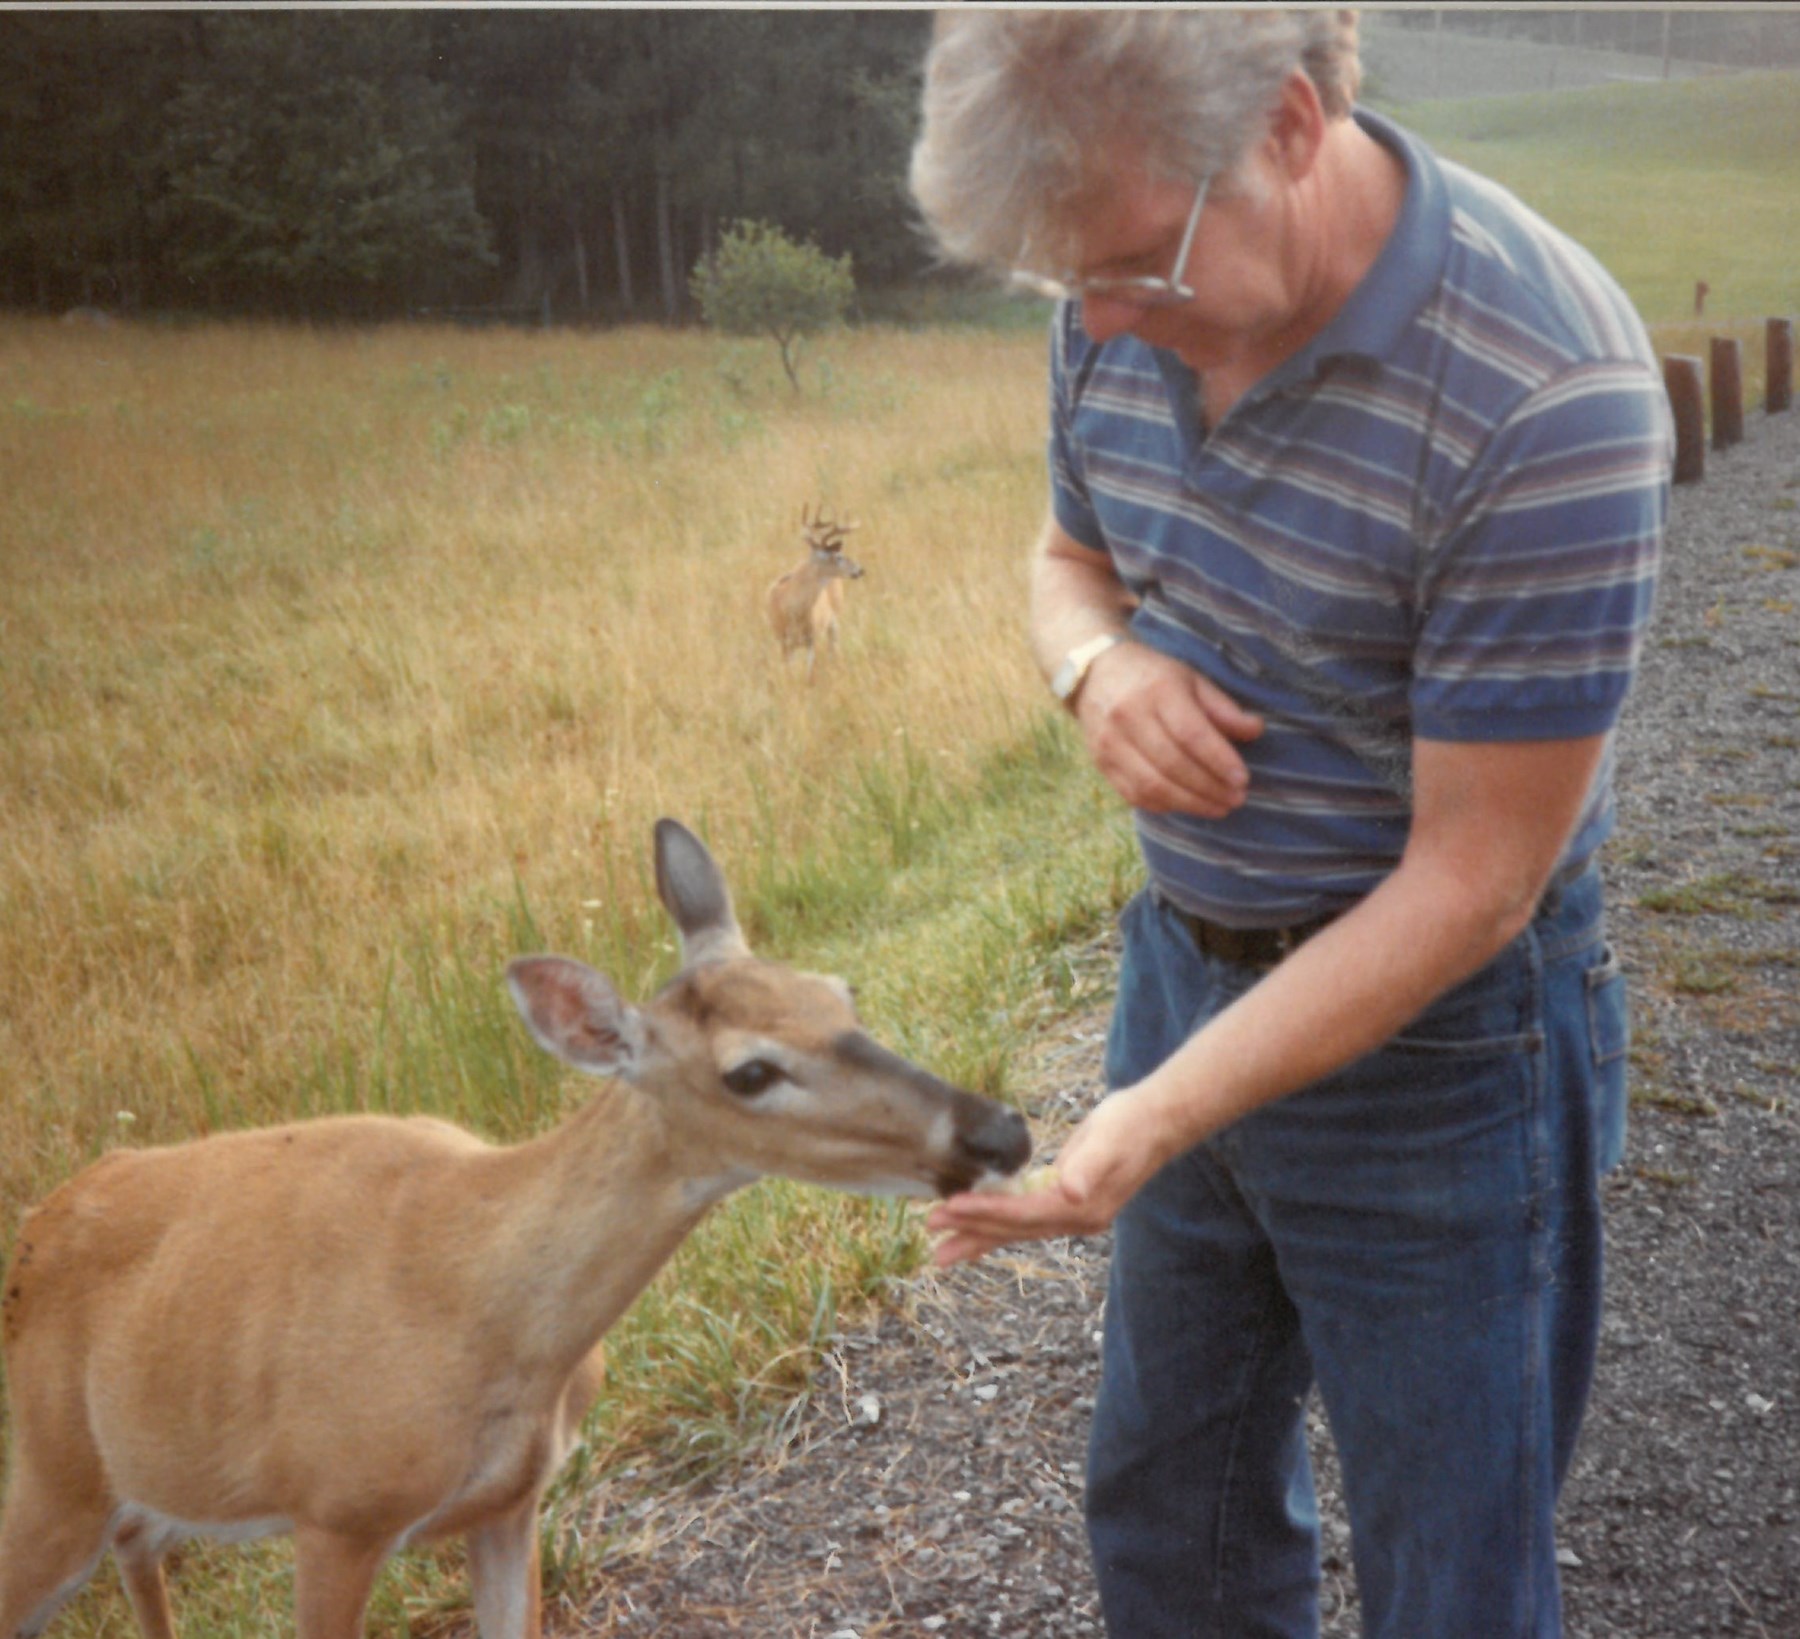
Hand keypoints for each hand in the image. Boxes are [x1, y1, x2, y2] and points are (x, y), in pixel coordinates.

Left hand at [925, 1086, 1185, 1265]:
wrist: (1157, 1122)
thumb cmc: (1131, 1126)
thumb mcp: (1110, 1141)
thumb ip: (1089, 1167)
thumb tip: (1070, 1191)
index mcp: (1082, 1209)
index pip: (1023, 1215)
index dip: (986, 1211)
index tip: (951, 1207)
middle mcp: (1074, 1219)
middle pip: (1013, 1230)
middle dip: (972, 1231)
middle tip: (931, 1232)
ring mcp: (1071, 1214)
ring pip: (1015, 1230)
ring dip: (979, 1236)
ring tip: (942, 1250)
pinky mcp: (1065, 1200)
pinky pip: (1023, 1218)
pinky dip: (997, 1223)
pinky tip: (978, 1225)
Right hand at [1076, 643, 1262, 817]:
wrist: (1096, 674)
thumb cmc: (1154, 678)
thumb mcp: (1191, 680)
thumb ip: (1222, 708)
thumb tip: (1255, 731)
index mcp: (1158, 691)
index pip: (1191, 733)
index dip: (1219, 760)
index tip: (1243, 779)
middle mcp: (1129, 716)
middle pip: (1173, 764)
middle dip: (1209, 787)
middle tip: (1236, 798)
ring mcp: (1111, 743)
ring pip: (1153, 785)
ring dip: (1190, 803)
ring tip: (1218, 808)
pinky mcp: (1101, 763)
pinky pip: (1134, 794)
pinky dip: (1164, 805)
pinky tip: (1187, 805)